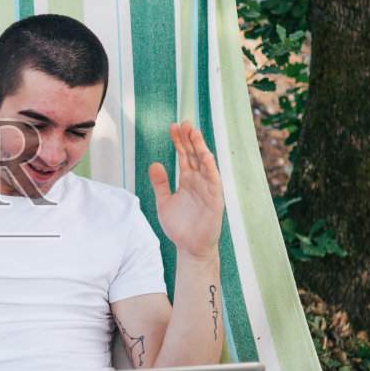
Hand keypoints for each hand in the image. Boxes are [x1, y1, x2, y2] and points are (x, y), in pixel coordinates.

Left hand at [148, 122, 223, 260]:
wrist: (189, 248)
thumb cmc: (179, 226)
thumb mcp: (163, 202)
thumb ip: (160, 183)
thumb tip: (154, 163)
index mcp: (187, 180)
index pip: (184, 156)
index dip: (179, 141)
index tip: (172, 127)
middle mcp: (198, 181)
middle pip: (194, 155)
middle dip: (189, 139)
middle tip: (184, 123)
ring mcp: (208, 189)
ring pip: (205, 164)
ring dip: (201, 148)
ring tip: (194, 133)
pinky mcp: (215, 199)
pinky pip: (214, 181)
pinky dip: (210, 168)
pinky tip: (205, 156)